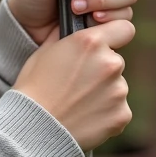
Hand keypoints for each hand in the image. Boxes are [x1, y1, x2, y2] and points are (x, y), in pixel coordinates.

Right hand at [13, 20, 134, 152]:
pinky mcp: (122, 115)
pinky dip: (104, 114)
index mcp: (90, 42)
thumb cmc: (33, 88)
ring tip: (76, 104)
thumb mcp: (44, 52)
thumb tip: (74, 27)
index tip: (106, 44)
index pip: (123, 28)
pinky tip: (82, 117)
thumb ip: (67, 37)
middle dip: (100, 69)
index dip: (115, 35)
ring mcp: (119, 91)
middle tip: (76, 84)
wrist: (32, 129)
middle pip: (115, 61)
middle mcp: (110, 63)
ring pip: (116, 87)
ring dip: (102, 93)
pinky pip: (117, 110)